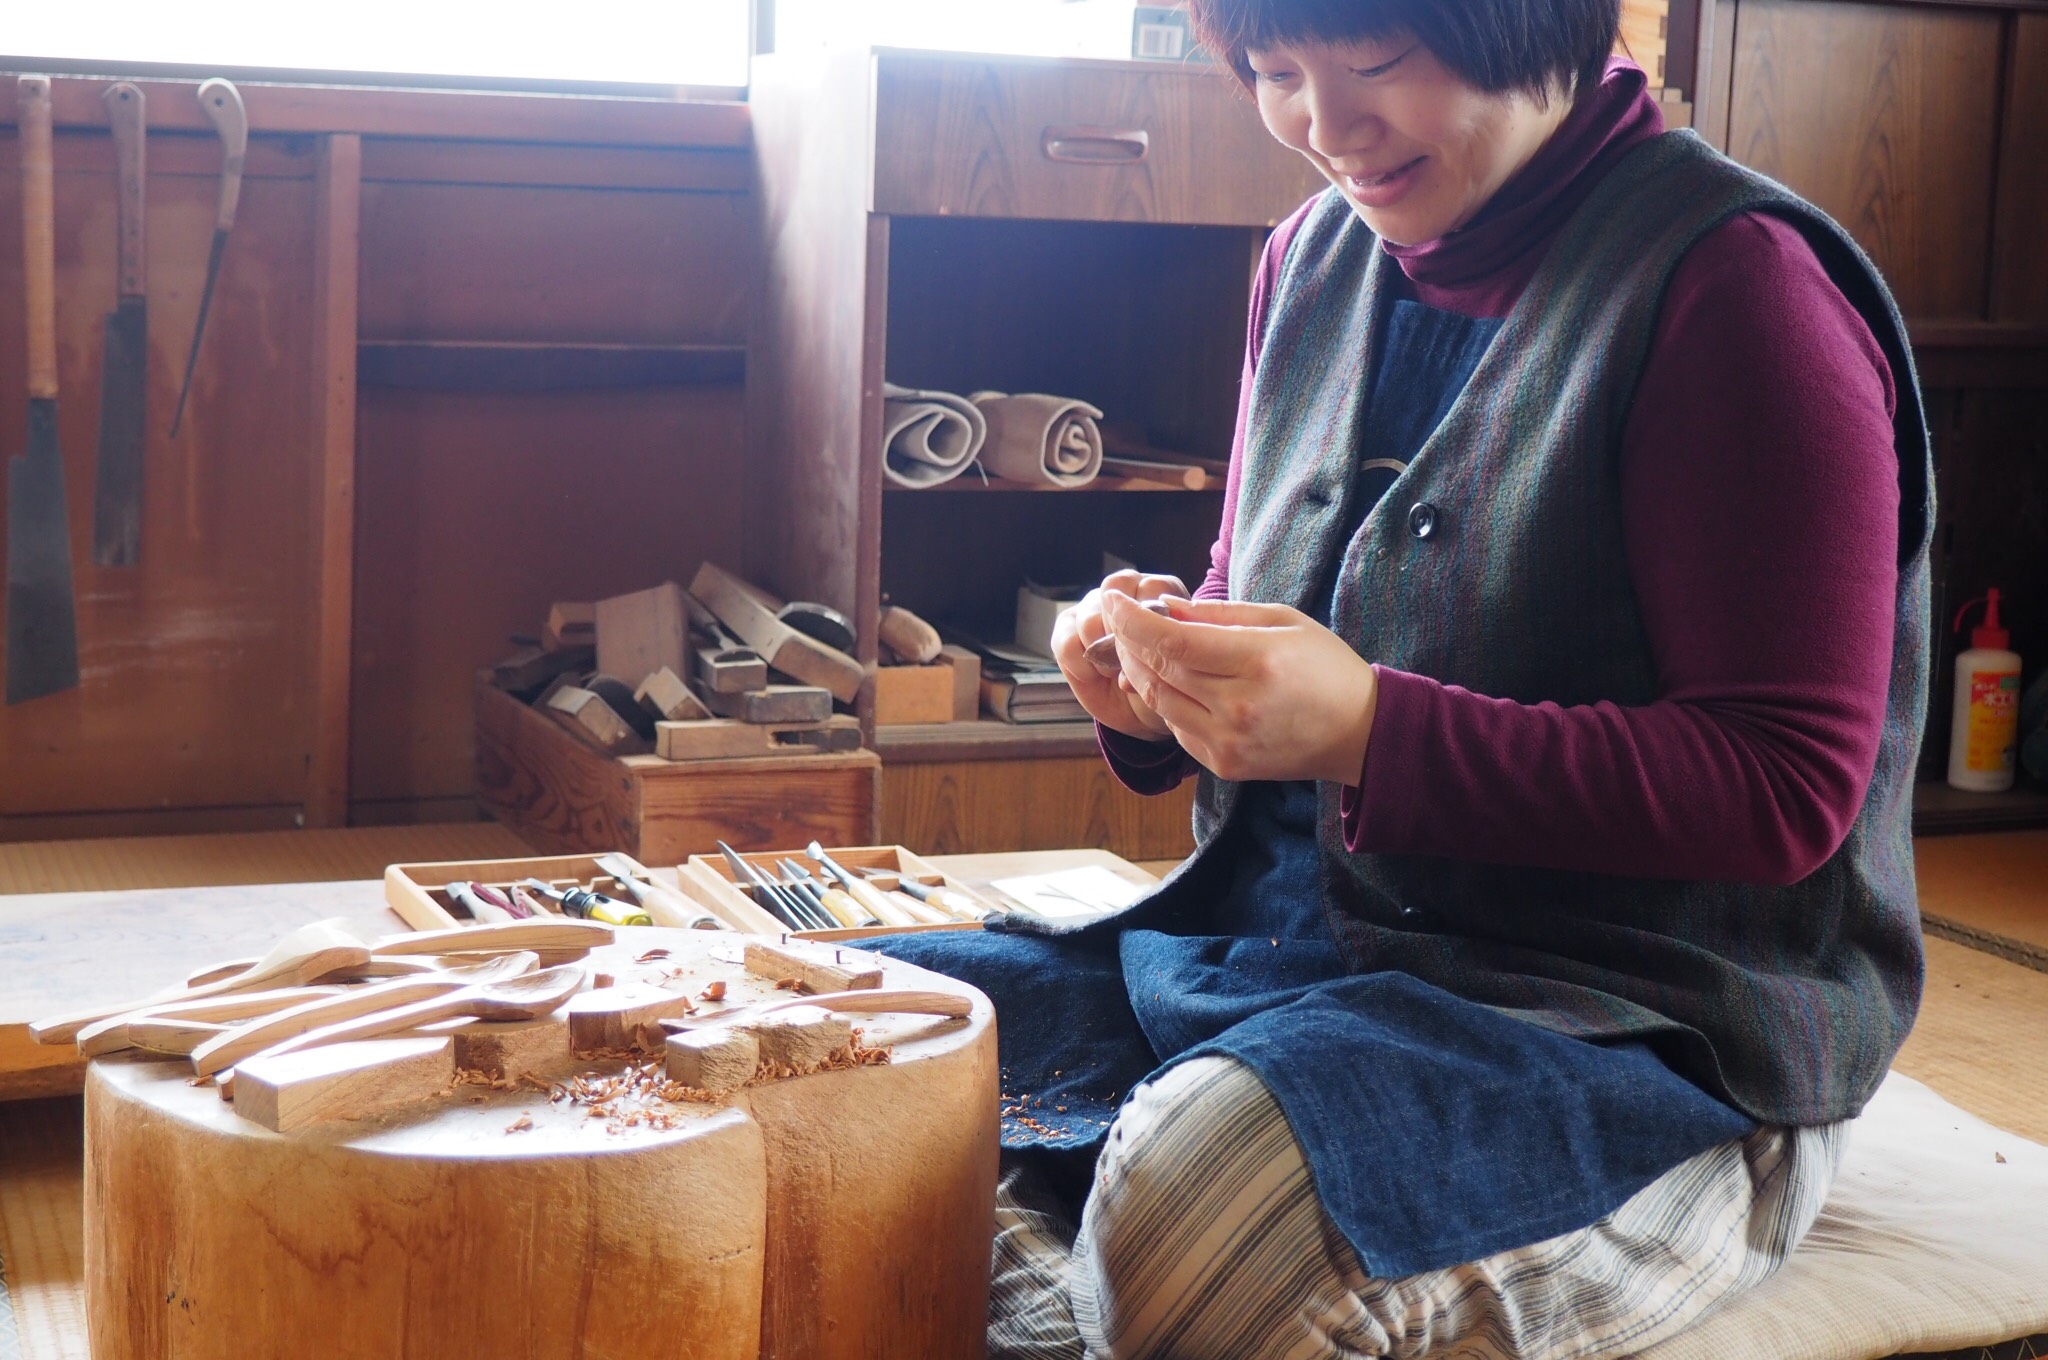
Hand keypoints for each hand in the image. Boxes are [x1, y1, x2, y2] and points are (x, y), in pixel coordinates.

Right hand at [1051, 571, 1187, 741]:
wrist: (1142, 708)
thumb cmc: (1167, 685)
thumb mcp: (1177, 672)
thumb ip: (1162, 656)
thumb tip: (1128, 660)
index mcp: (1160, 594)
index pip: (1151, 587)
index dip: (1150, 619)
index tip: (1154, 652)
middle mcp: (1125, 592)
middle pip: (1113, 589)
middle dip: (1120, 630)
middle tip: (1131, 661)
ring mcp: (1094, 607)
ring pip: (1087, 617)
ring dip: (1100, 652)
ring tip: (1114, 672)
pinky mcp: (1068, 628)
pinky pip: (1065, 641)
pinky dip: (1079, 665)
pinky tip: (1093, 676)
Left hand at [1103, 594, 1379, 784]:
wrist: (1359, 733)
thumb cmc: (1325, 667)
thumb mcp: (1282, 621)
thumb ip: (1220, 615)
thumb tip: (1165, 607)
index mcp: (1256, 663)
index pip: (1173, 641)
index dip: (1132, 620)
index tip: (1113, 600)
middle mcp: (1237, 708)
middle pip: (1158, 670)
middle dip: (1128, 640)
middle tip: (1118, 618)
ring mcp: (1228, 742)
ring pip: (1159, 701)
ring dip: (1138, 670)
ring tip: (1134, 645)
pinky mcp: (1223, 764)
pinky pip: (1176, 727)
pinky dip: (1163, 700)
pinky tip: (1166, 680)